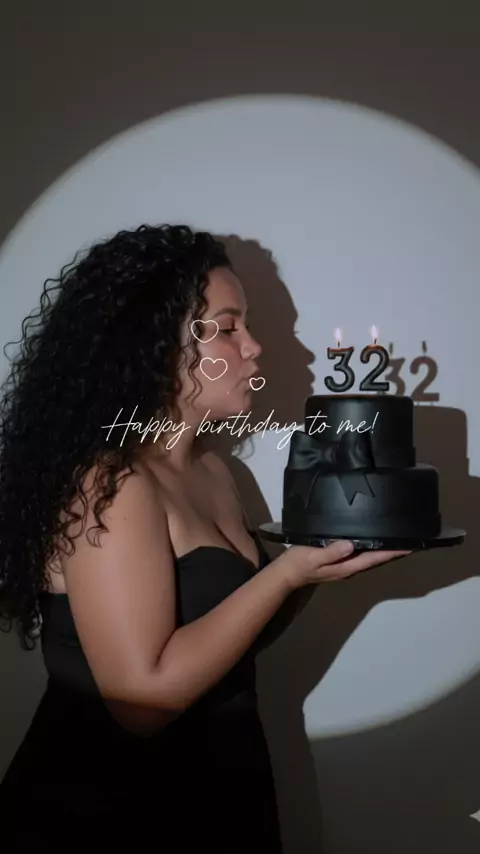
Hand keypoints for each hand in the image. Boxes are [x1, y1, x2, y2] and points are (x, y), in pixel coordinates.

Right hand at [276, 540, 411, 589]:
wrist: (286, 573)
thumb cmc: (299, 563)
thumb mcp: (313, 556)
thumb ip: (331, 552)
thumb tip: (351, 545)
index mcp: (346, 566)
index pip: (374, 558)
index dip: (392, 552)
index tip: (409, 546)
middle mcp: (350, 566)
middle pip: (377, 558)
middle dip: (394, 551)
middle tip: (411, 539)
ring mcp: (345, 564)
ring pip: (371, 556)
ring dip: (385, 549)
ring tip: (399, 539)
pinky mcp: (340, 559)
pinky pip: (362, 553)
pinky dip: (373, 547)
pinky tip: (375, 540)